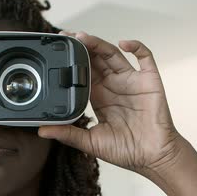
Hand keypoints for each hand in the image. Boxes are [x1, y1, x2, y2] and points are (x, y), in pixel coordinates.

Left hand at [38, 32, 182, 173]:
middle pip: (95, 59)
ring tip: (84, 37)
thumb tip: (42, 131)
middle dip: (82, 47)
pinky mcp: (149, 81)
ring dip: (99, 44)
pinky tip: (124, 43)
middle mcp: (114, 86)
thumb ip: (68, 134)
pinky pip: (145, 57)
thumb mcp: (91, 143)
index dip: (72, 62)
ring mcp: (131, 81)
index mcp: (99, 98)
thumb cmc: (126, 151)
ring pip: (113, 54)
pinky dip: (136, 46)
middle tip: (67, 37)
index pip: (83, 73)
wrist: (153, 158)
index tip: (59, 52)